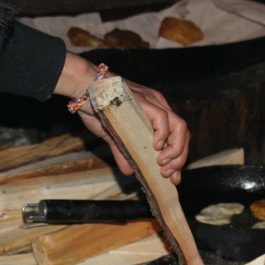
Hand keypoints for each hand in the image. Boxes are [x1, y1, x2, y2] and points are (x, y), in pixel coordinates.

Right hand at [55, 53, 189, 184]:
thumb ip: (123, 151)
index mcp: (156, 112)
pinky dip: (163, 135)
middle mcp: (159, 105)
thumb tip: (129, 171)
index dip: (179, 157)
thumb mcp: (113, 135)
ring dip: (176, 150)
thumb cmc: (96, 106)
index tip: (174, 177)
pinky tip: (155, 147)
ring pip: (179, 126)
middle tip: (168, 174)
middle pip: (183, 133)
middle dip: (180, 158)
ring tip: (163, 164)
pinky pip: (162, 118)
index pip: (178, 136)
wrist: (81, 86)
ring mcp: (153, 102)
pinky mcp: (144, 100)